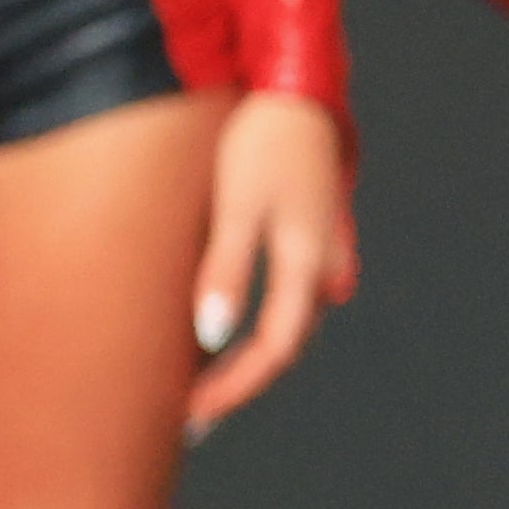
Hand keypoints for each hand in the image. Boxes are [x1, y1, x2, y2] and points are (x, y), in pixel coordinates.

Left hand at [181, 92, 353, 436]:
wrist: (295, 92)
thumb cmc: (261, 143)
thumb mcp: (237, 207)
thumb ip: (226, 272)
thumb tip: (211, 337)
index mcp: (306, 265)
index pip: (273, 350)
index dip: (233, 389)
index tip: (189, 417)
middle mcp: (322, 269)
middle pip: (282, 345)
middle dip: (236, 384)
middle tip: (186, 417)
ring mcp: (321, 254)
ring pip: (285, 323)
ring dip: (245, 358)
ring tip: (198, 383)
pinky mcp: (307, 239)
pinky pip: (283, 298)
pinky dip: (252, 325)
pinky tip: (221, 333)